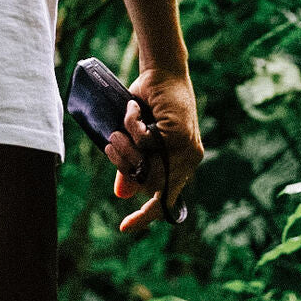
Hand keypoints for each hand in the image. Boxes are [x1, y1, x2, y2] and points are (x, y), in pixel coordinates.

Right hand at [103, 67, 203, 231]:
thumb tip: (122, 196)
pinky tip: (133, 109)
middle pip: (149, 184)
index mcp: (178, 165)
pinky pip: (146, 142)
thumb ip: (133, 166)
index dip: (145, 216)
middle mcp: (187, 161)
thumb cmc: (149, 104)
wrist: (162, 72)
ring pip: (147, 165)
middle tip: (113, 146)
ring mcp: (185, 149)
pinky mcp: (178, 134)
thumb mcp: (136, 138)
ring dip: (126, 148)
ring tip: (119, 132)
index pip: (166, 201)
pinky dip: (132, 125)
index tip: (124, 227)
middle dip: (125, 166)